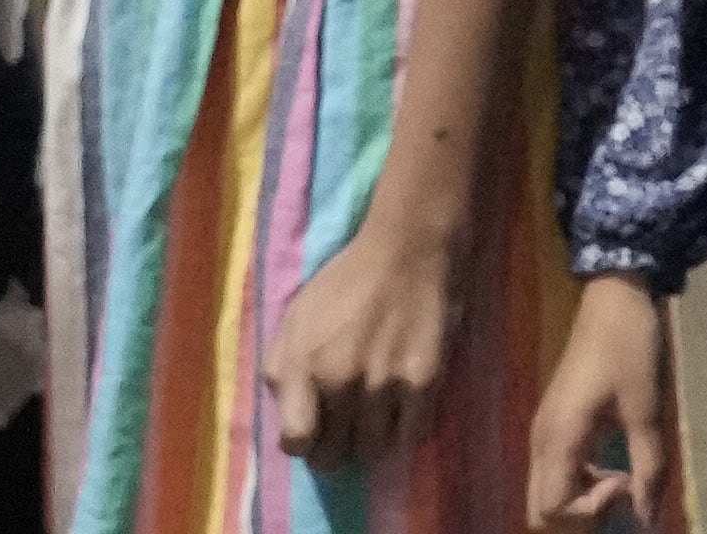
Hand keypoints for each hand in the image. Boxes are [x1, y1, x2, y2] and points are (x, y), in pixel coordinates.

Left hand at [268, 211, 460, 472]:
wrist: (406, 251)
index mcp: (306, 364)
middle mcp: (342, 381)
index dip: (302, 443)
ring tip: (373, 419)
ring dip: (370, 441)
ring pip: (373, 452)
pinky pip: (411, 438)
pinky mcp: (424, 384)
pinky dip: (404, 432)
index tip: (312, 431)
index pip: (296, 442)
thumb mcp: (296, 317)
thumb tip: (286, 415)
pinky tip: (401, 410)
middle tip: (343, 429)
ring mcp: (386, 386)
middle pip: (334, 456)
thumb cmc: (346, 283)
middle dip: (334, 448)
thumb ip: (282, 368)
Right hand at [525, 274, 677, 524]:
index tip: (623, 481)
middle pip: (538, 510)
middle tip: (619, 491)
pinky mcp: (553, 424)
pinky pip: (554, 473)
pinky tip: (609, 466)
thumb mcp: (646, 411)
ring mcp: (544, 431)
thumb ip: (648, 470)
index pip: (549, 509)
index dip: (588, 512)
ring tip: (620, 480)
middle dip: (579, 516)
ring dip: (580, 501)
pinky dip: (578, 484)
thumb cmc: (630, 349)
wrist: (615, 297)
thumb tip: (648, 519)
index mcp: (558, 438)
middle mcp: (541, 440)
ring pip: (545, 493)